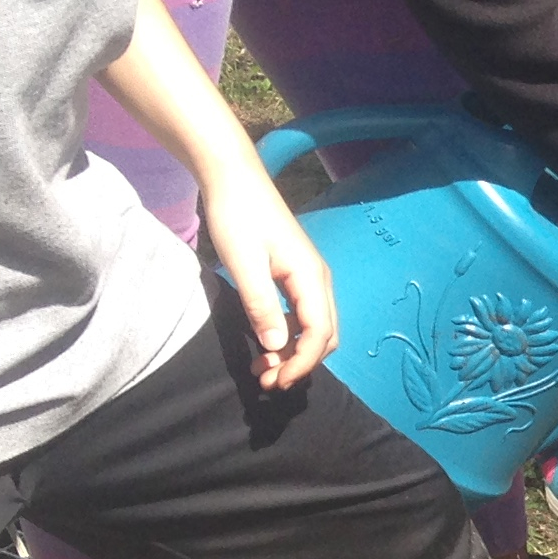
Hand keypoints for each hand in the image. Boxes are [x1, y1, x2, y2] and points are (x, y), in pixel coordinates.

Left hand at [198, 152, 338, 388]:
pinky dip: (287, 335)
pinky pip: (302, 315)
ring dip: (293, 353)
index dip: (301, 364)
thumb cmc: (237, 215)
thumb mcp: (243, 263)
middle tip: (266, 380)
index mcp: (310, 277)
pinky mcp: (295, 274)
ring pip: (314, 328)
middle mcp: (318, 279)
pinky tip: (264, 342)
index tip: (274, 381)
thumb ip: (261, 304)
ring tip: (261, 368)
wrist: (233, 177)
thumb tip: (276, 346)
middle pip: (324, 336)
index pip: (319, 334)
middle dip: (300, 364)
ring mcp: (308, 277)